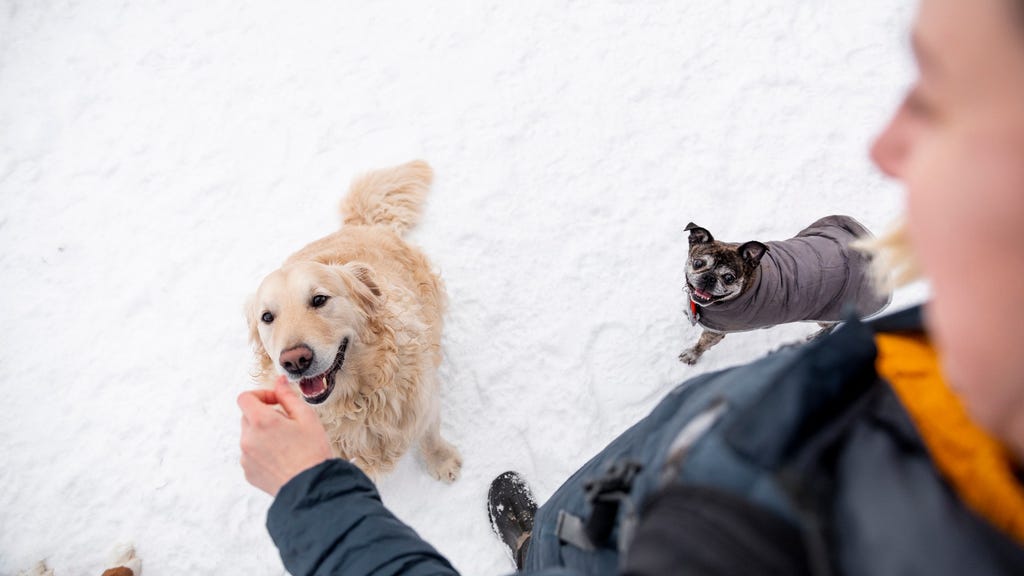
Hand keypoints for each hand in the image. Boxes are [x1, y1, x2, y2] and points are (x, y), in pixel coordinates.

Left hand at [238, 376, 332, 495]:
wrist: (311, 487)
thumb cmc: (312, 452)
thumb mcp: (306, 417)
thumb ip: (288, 396)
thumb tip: (279, 381)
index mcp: (261, 421)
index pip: (245, 397)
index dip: (261, 395)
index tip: (276, 402)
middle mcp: (248, 438)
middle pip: (248, 416)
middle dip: (265, 415)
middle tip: (288, 425)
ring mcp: (246, 456)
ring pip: (250, 436)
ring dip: (263, 435)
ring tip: (287, 445)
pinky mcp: (248, 472)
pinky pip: (251, 454)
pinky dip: (262, 452)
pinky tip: (283, 459)